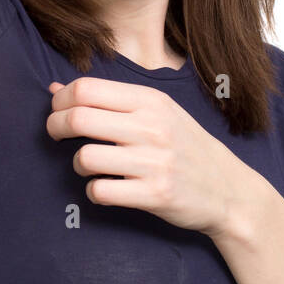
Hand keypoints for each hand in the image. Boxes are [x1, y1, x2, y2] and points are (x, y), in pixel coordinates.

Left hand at [46, 75, 276, 245]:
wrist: (229, 190)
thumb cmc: (186, 147)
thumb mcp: (158, 113)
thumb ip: (109, 100)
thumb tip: (54, 89)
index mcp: (151, 100)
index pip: (86, 88)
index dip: (60, 100)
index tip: (58, 111)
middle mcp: (152, 127)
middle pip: (79, 118)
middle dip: (55, 127)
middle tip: (56, 135)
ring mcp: (154, 162)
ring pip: (85, 157)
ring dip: (78, 164)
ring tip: (90, 166)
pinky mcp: (154, 194)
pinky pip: (100, 191)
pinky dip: (94, 191)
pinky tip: (105, 188)